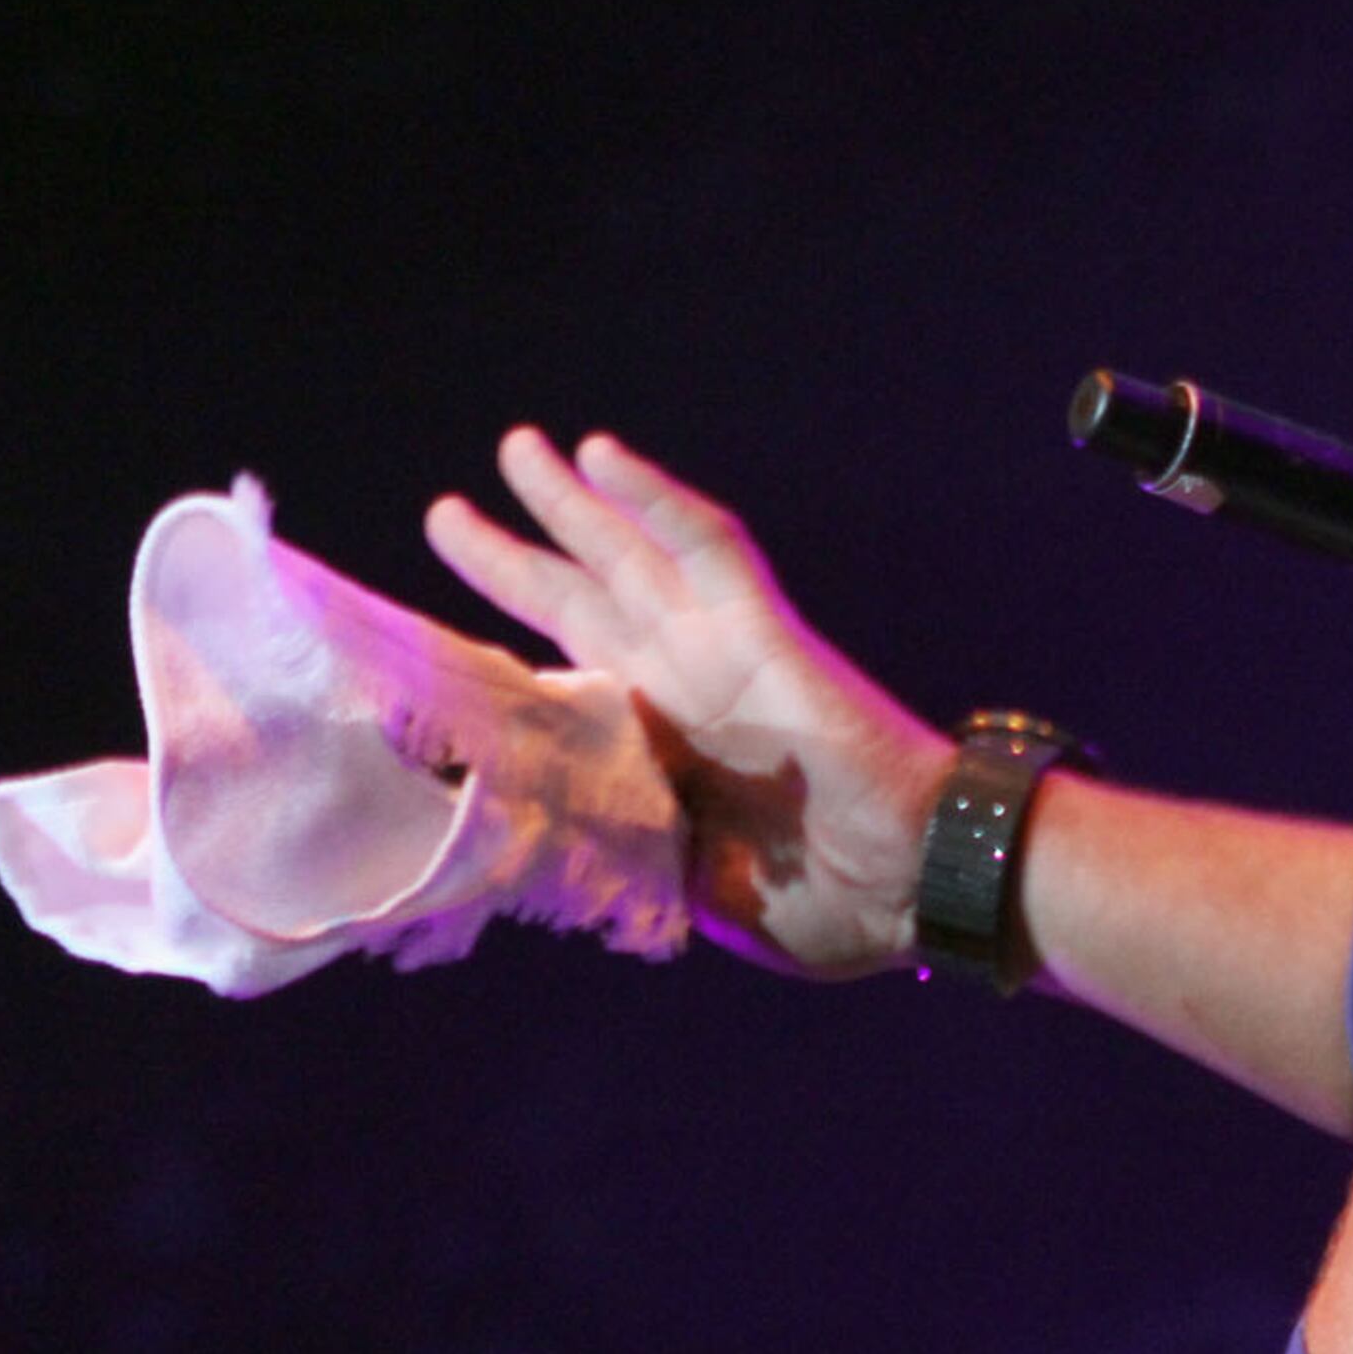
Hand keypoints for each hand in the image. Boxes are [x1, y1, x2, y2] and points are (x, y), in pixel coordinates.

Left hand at [425, 429, 955, 977]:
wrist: (915, 885)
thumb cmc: (825, 904)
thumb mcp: (686, 886)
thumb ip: (622, 850)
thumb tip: (532, 835)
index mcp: (665, 747)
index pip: (574, 674)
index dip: (515, 650)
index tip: (437, 636)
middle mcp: (686, 686)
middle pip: (585, 598)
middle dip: (518, 553)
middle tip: (449, 512)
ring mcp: (721, 652)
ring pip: (631, 554)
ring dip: (572, 502)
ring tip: (520, 449)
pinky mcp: (763, 632)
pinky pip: (705, 547)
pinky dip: (654, 497)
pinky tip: (601, 453)